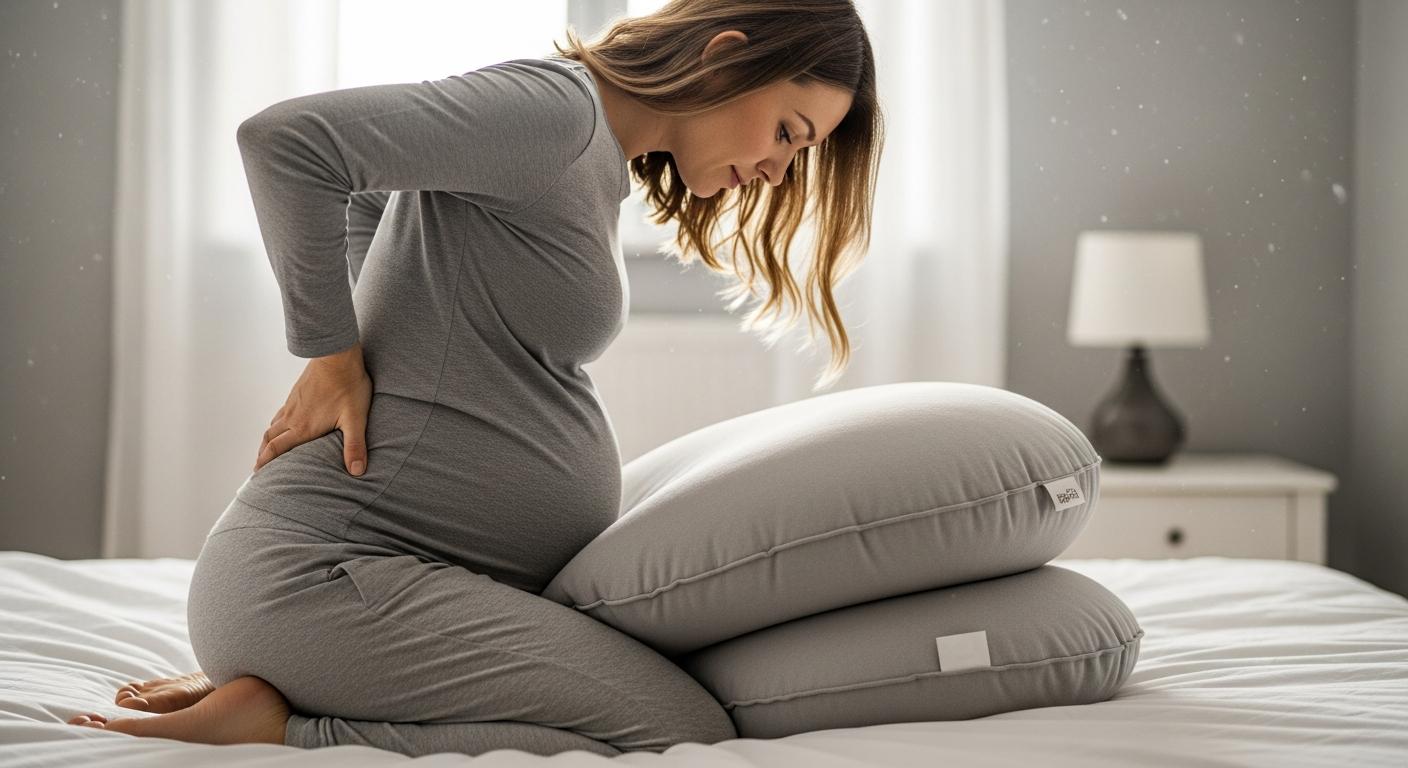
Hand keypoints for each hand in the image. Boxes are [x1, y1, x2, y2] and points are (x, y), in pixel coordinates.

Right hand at [254, 341, 371, 476]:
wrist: (337, 356)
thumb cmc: (347, 386)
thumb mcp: (355, 419)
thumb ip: (355, 446)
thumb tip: (357, 471)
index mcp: (303, 428)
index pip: (276, 449)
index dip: (265, 463)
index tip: (256, 475)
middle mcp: (292, 417)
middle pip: (269, 439)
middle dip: (262, 455)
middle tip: (258, 468)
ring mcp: (292, 404)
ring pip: (273, 425)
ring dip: (267, 440)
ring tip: (267, 450)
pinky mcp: (297, 394)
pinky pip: (280, 413)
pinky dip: (276, 425)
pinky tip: (284, 424)